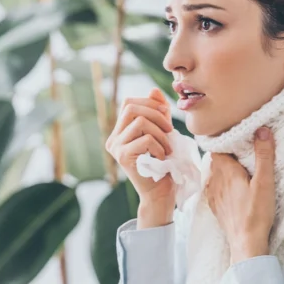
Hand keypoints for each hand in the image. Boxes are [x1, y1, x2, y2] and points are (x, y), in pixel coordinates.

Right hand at [105, 88, 175, 227]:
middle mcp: (113, 139)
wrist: (160, 194)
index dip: (149, 102)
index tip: (166, 114)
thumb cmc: (163, 165)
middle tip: (170, 130)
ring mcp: (116, 148)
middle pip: (131, 107)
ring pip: (139, 122)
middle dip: (156, 114)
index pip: (129, 102)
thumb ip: (158, 113)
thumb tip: (154, 89)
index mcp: (120, 132)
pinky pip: (145, 139)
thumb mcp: (163, 133)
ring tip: (167, 147)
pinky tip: (162, 157)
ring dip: (160, 133)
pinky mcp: (123, 158)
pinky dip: (159, 146)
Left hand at [206, 127, 275, 262]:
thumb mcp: (265, 182)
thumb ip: (263, 156)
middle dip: (227, 153)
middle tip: (242, 150)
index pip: (218, 147)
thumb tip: (262, 129)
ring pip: (215, 174)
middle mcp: (215, 180)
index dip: (226, 140)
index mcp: (226, 171)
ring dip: (224, 169)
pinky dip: (221, 183)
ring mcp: (213, 194)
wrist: (246, 243)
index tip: (238, 137)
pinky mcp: (216, 206)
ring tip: (238, 167)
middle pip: (217, 159)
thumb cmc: (256, 213)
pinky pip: (215, 188)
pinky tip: (232, 186)